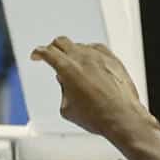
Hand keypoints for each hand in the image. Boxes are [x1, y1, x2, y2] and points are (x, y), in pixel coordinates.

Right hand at [30, 38, 149, 143]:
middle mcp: (83, 58)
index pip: (47, 52)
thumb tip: (64, 83)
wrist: (122, 117)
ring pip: (80, 45)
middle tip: (51, 55)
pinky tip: (90, 60)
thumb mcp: (68, 108)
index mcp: (67, 69)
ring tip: (72, 64)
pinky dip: (89, 52)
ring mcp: (99, 57)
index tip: (37, 55)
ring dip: (72, 52)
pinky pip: (97, 49)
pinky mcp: (113, 60)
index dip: (39, 53)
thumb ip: (62, 91)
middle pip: (62, 42)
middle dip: (53, 48)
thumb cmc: (97, 116)